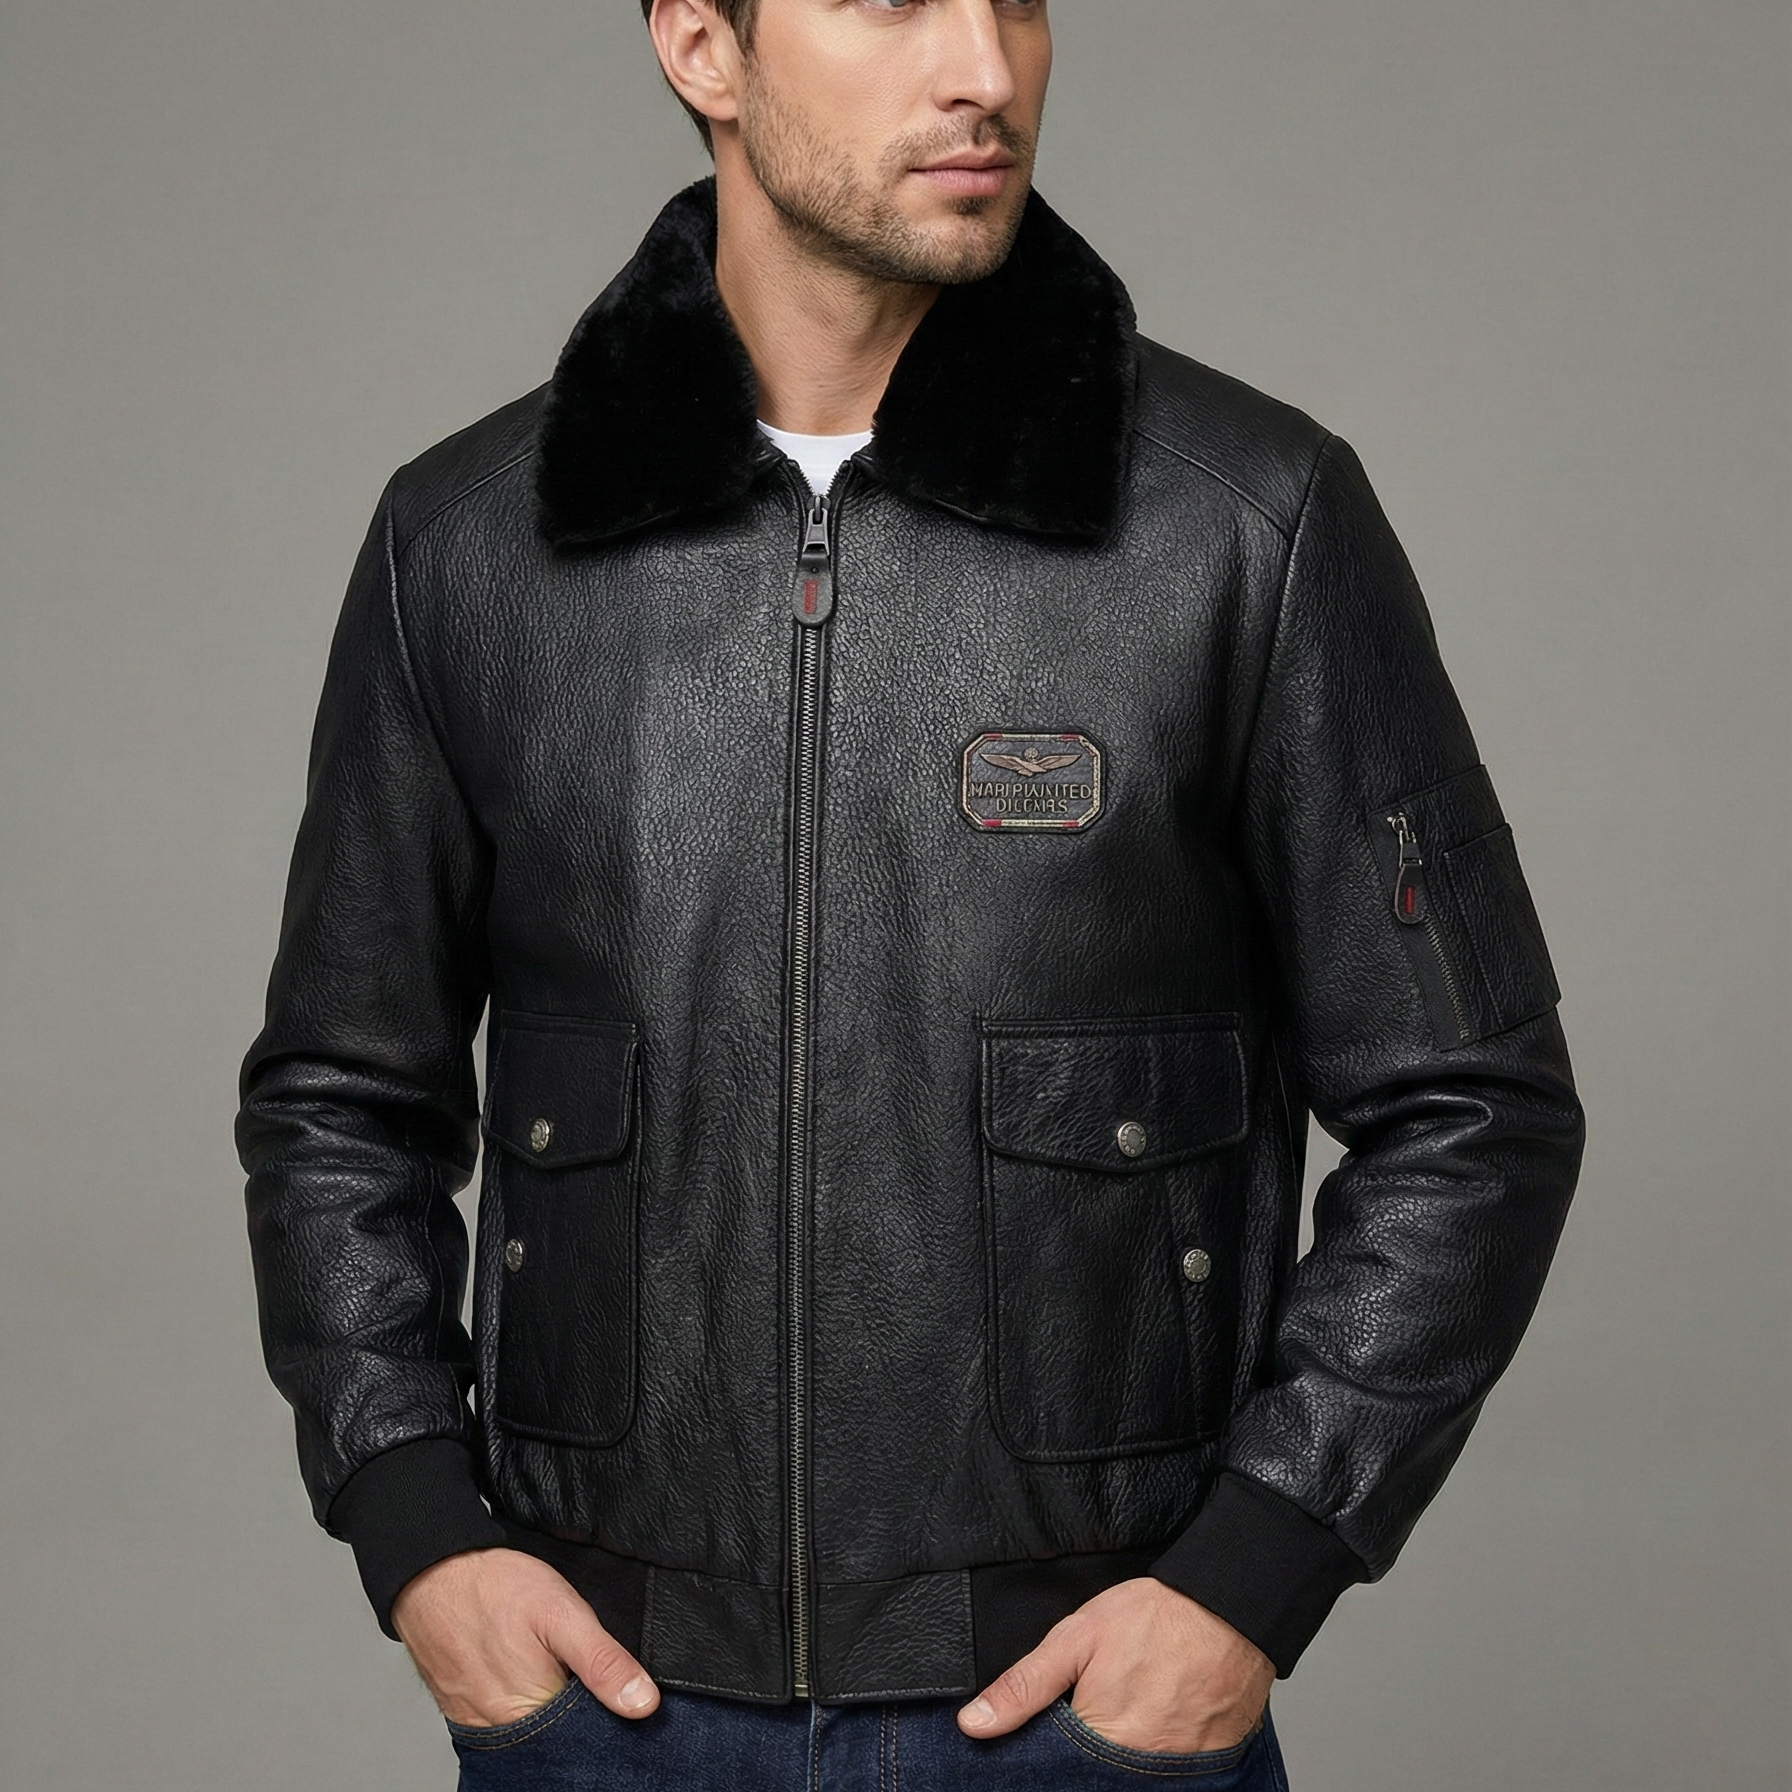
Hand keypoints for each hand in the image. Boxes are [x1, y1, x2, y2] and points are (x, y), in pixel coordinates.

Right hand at [391, 1547, 660, 1728]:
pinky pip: (503, 1722)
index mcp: (531, 1711)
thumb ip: (603, 1661)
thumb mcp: (563, 1613)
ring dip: (550, 1709)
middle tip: (577, 1668)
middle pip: (557, 1739)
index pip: (585, 1737)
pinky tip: (530, 1675)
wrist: (432, 1573)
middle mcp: (501, 1729)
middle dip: (578, 1713)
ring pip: (531, 1732)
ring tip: (554, 1669)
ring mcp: (477, 1723)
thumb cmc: (495, 1588)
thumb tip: (644, 1704)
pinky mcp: (463, 1710)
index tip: (616, 1691)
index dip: (607, 1715)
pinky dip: (522, 1706)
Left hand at [956, 1578, 1273, 1753]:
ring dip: (1118, 1758)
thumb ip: (1025, 1684)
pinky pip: (1167, 1775)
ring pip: (1129, 1778)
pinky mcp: (1207, 1767)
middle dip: (1082, 1758)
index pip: (1056, 1773)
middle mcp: (1140, 1767)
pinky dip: (1153, 1757)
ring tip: (1125, 1711)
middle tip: (1096, 1708)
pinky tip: (1152, 1721)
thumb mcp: (1076, 1637)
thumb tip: (974, 1723)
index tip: (1048, 1738)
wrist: (1229, 1608)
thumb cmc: (1155, 1618)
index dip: (1045, 1758)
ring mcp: (1176, 1771)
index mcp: (1102, 1739)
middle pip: (1094, 1778)